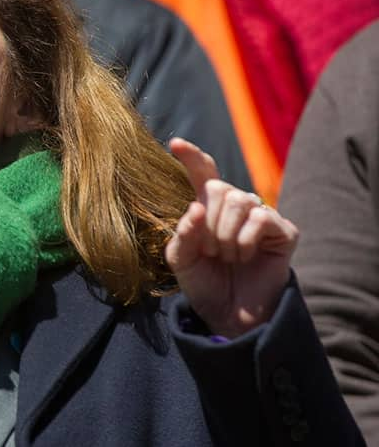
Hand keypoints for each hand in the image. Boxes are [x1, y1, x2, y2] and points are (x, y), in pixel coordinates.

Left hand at [165, 138, 298, 337]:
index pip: (203, 173)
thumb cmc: (204, 284)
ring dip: (225, 234)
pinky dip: (245, 240)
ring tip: (227, 257)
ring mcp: (262, 216)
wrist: (229, 315)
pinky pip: (261, 217)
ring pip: (239, 200)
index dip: (192, 157)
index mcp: (208, 208)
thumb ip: (183, 233)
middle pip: (218, 188)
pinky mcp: (284, 231)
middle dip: (207, 223)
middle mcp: (236, 206)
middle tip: (210, 251)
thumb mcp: (181, 259)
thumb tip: (196, 207)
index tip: (175, 143)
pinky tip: (246, 257)